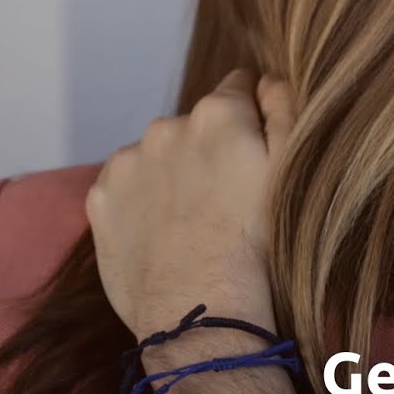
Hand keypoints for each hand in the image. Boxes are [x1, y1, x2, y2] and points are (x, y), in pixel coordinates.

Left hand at [86, 70, 298, 393]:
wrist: (202, 314)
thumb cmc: (261, 245)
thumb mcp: (293, 171)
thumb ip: (285, 109)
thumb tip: (268, 79)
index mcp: (218, 114)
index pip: (238, 87)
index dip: (252, 117)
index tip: (256, 151)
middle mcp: (166, 126)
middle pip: (195, 125)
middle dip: (210, 149)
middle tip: (228, 199)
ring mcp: (127, 163)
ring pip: (157, 155)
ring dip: (173, 174)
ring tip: (193, 222)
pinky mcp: (99, 201)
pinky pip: (124, 187)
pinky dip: (140, 202)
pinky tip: (163, 233)